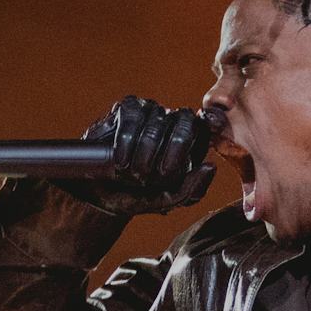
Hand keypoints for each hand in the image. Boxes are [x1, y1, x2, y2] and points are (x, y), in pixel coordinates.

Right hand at [52, 96, 216, 216]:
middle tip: (150, 177)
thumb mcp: (166, 201)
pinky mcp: (128, 108)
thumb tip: (210, 166)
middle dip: (169, 152)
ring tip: (129, 174)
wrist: (101, 194)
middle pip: (184, 121)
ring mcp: (151, 112)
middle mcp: (174, 122)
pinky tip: (120, 159)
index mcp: (192, 143)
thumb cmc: (137, 195)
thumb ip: (191, 190)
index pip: (206, 126)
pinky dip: (125, 140)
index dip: (207, 127)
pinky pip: (132, 116)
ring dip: (142, 153)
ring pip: (156, 123)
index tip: (198, 143)